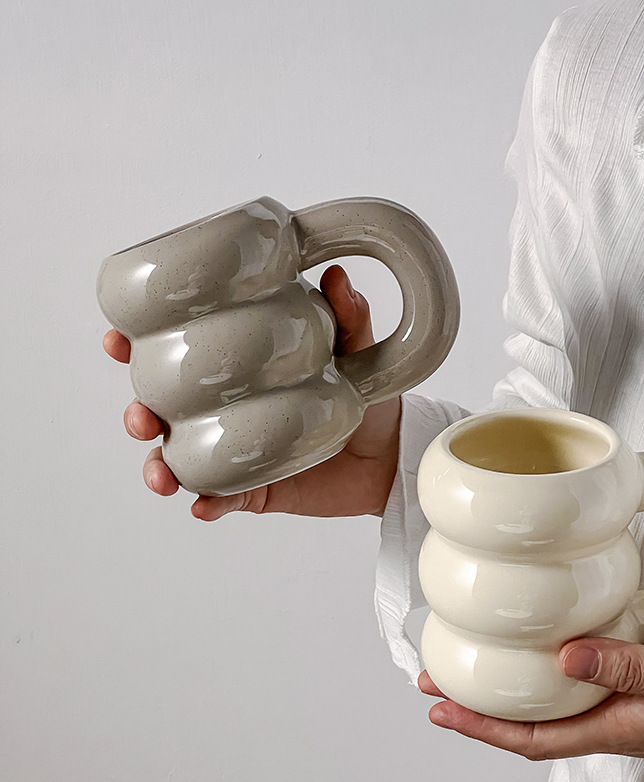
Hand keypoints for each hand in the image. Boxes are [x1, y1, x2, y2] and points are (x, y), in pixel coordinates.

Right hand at [103, 265, 400, 520]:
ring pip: (177, 459)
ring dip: (157, 465)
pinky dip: (206, 503)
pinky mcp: (253, 488)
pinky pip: (219, 498)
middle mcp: (226, 409)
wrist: (389, 455)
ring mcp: (234, 451)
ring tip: (162, 472)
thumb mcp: (358, 349)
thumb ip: (347, 316)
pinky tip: (202, 505)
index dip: (138, 346)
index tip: (117, 339)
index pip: (178, 353)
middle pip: (162, 410)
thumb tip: (335, 275)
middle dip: (138, 412)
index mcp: (237, 370)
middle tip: (142, 416)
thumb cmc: (365, 395)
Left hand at [419, 635, 643, 760]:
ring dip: (510, 686)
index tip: (440, 708)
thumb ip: (634, 669)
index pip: (535, 737)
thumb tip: (563, 658)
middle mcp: (622, 720)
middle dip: (480, 707)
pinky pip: (585, 683)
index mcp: (626, 728)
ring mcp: (635, 705)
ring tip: (474, 663)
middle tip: (438, 679)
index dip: (482, 728)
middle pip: (533, 722)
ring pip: (554, 702)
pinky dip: (551, 669)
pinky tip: (543, 652)